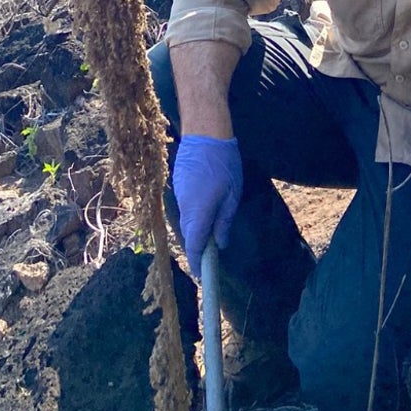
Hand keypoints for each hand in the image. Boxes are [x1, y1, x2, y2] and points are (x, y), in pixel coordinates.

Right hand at [172, 134, 242, 278]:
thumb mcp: (232, 195)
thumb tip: (221, 244)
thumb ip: (224, 222)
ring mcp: (179, 197)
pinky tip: (204, 213)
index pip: (195, 245)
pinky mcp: (178, 188)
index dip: (198, 262)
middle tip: (209, 258)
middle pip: (188, 236)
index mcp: (200, 212)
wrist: (205, 135)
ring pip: (185, 223)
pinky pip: (184, 210)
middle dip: (197, 250)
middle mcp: (185, 208)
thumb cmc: (224, 165)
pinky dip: (192, 218)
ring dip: (195, 232)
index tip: (202, 275)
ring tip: (209, 236)